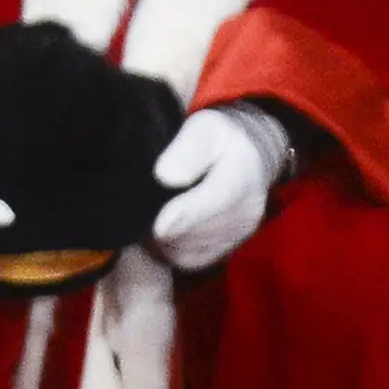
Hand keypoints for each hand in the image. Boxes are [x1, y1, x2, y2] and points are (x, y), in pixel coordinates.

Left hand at [150, 105, 290, 271]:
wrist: (253, 159)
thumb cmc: (222, 138)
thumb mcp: (207, 128)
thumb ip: (189, 149)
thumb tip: (166, 175)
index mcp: (241, 178)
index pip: (212, 202)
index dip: (183, 216)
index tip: (157, 225)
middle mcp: (245, 213)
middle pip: (196, 233)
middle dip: (164, 228)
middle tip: (134, 212)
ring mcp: (237, 234)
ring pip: (189, 250)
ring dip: (163, 240)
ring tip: (143, 218)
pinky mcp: (228, 248)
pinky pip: (192, 260)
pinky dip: (170, 251)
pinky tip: (158, 231)